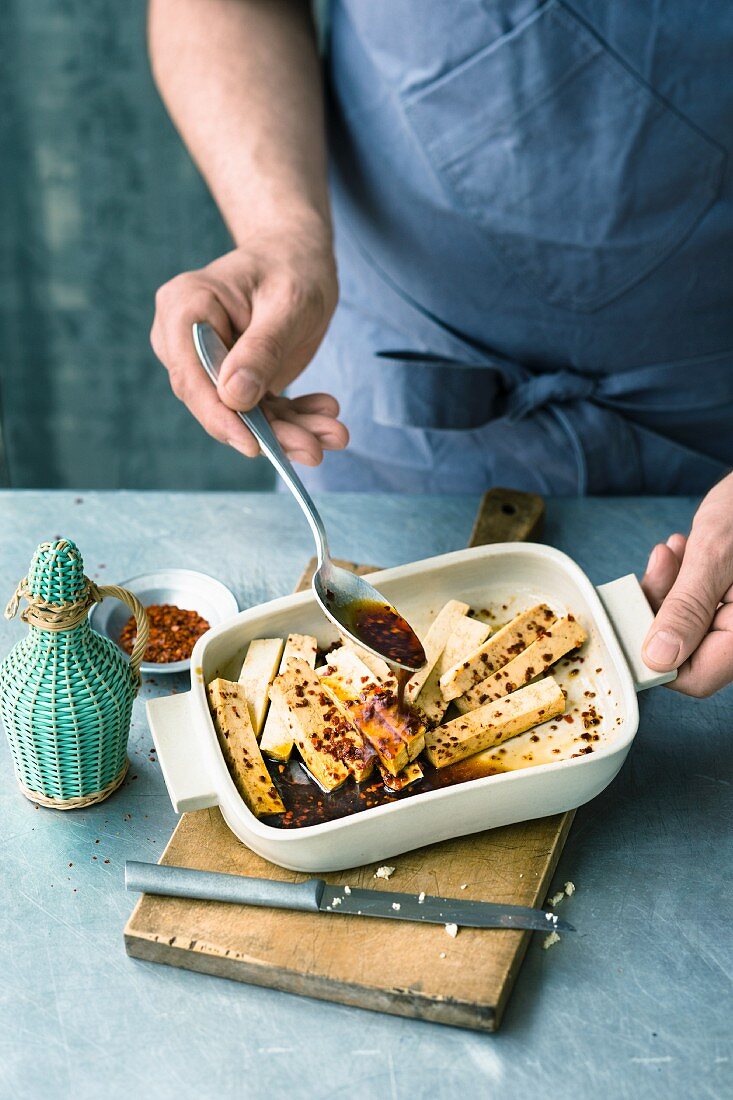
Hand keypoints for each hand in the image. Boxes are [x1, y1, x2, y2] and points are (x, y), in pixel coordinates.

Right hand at [150, 221, 346, 464]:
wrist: (298, 256)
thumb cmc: (291, 265)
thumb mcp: (288, 303)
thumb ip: (262, 348)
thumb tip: (234, 398)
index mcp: (185, 309)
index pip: (190, 375)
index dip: (219, 415)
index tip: (252, 444)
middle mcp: (186, 341)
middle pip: (216, 403)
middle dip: (268, 431)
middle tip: (315, 448)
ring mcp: (209, 365)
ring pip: (244, 415)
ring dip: (290, 431)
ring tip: (335, 434)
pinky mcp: (236, 382)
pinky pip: (262, 411)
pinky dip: (297, 420)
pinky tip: (328, 417)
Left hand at [641, 473, 732, 695]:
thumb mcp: (716, 554)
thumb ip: (687, 608)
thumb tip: (658, 658)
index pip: (694, 677)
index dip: (655, 656)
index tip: (632, 619)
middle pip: (687, 651)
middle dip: (660, 610)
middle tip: (658, 568)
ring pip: (689, 626)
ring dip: (670, 590)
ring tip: (673, 551)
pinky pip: (701, 605)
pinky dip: (685, 581)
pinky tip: (684, 550)